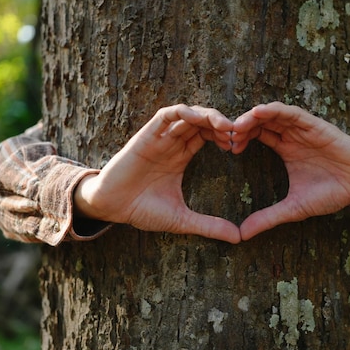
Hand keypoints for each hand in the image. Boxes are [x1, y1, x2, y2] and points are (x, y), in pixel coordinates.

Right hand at [73, 104, 240, 243]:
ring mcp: (159, 138)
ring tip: (225, 125)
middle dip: (221, 123)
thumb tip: (238, 238)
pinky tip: (197, 118)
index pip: (207, 136)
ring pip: (187, 115)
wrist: (110, 208)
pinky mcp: (146, 136)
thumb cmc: (141, 210)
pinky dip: (182, 112)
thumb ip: (209, 226)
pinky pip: (165, 116)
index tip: (238, 146)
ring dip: (207, 115)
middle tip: (238, 133)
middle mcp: (171, 143)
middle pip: (201, 122)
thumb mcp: (181, 220)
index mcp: (180, 157)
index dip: (224, 136)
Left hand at [231, 102, 349, 239]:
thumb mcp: (293, 208)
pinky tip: (259, 112)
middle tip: (226, 136)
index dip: (240, 138)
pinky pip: (293, 113)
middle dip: (242, 126)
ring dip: (254, 117)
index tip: (227, 148)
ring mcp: (303, 128)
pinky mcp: (316, 125)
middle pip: (261, 122)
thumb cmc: (330, 193)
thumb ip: (268, 218)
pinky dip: (276, 110)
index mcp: (284, 148)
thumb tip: (241, 235)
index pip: (256, 136)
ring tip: (238, 125)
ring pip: (273, 114)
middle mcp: (291, 135)